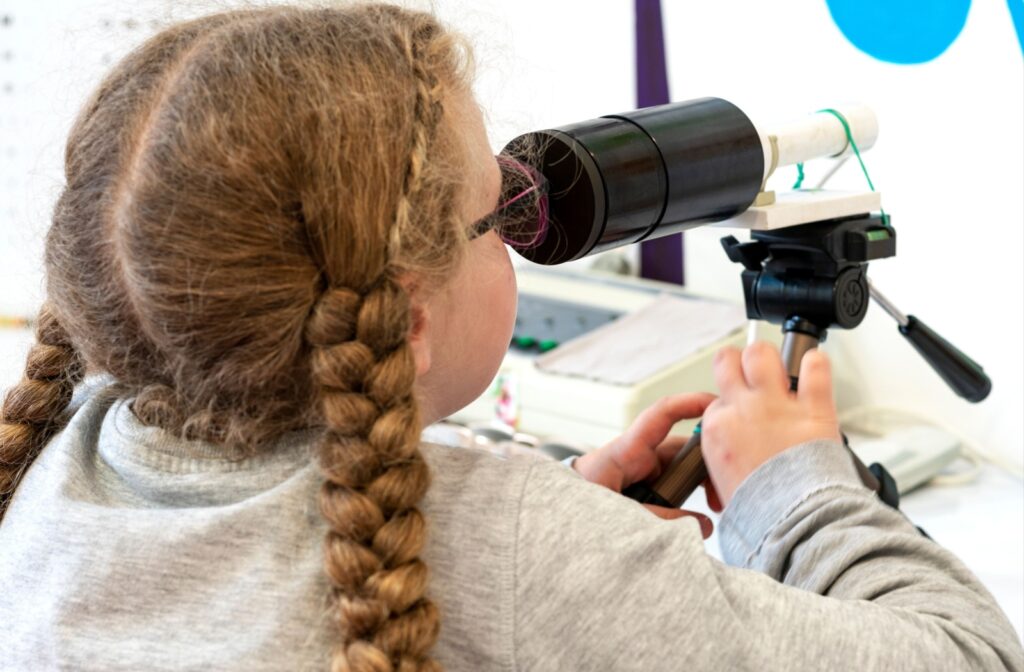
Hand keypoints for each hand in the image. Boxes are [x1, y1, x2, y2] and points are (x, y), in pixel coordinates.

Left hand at [572, 393, 720, 537]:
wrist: (555, 518)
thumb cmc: (575, 504)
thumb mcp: (614, 512)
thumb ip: (658, 518)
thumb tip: (704, 524)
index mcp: (627, 450)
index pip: (662, 415)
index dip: (691, 403)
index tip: (719, 404)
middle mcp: (640, 457)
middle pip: (685, 450)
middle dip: (709, 468)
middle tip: (724, 497)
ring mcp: (645, 473)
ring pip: (685, 473)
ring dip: (701, 489)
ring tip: (717, 510)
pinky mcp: (646, 489)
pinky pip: (676, 490)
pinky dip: (690, 502)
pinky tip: (701, 520)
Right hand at [701, 341, 841, 507]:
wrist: (796, 522)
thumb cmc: (763, 510)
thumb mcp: (723, 485)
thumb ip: (724, 460)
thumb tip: (729, 461)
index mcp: (718, 428)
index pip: (717, 400)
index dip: (730, 404)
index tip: (741, 413)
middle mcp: (743, 408)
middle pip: (728, 360)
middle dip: (737, 362)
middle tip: (748, 371)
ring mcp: (778, 404)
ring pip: (762, 353)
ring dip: (769, 356)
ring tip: (778, 366)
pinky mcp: (813, 408)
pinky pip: (815, 368)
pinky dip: (817, 363)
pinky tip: (815, 366)